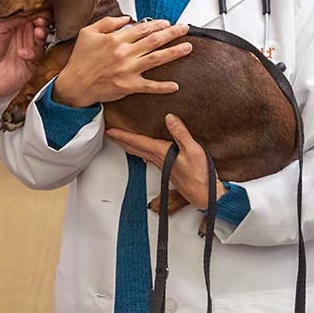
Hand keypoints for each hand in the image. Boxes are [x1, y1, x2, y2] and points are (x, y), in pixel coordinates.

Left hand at [0, 16, 47, 112]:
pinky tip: (22, 53)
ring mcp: (28, 49)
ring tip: (38, 32)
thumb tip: (29, 9)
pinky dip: (34, 52)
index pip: (30, 12)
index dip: (36, 10)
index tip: (39, 9)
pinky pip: (41, 55)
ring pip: (44, 38)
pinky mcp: (32, 64)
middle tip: (41, 21)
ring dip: (42, 34)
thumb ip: (12, 16)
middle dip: (43, 20)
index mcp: (13, 23)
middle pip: (41, 23)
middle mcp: (22, 35)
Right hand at [53, 17, 190, 107]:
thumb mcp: (88, 33)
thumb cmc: (80, 60)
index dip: (157, 24)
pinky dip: (162, 87)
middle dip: (172, 33)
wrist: (74, 84)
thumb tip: (126, 19)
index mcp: (116, 39)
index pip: (142, 29)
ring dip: (174, 53)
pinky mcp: (128, 86)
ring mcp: (128, 70)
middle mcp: (124, 53)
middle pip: (154, 41)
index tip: (167, 23)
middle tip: (185, 29)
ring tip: (188, 47)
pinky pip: (149, 86)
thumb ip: (107, 22)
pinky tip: (175, 85)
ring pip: (156, 59)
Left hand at [106, 114, 226, 209]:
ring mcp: (162, 165)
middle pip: (134, 147)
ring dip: (129, 146)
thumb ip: (180, 133)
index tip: (110, 130)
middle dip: (121, 140)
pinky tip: (141, 153)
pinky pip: (148, 158)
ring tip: (121, 140)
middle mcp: (158, 159)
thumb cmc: (200, 175)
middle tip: (109, 134)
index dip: (123, 135)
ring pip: (140, 153)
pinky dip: (140, 152)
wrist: (205, 195)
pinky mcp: (168, 169)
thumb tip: (169, 117)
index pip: (138, 141)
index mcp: (161, 152)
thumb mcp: (193, 150)